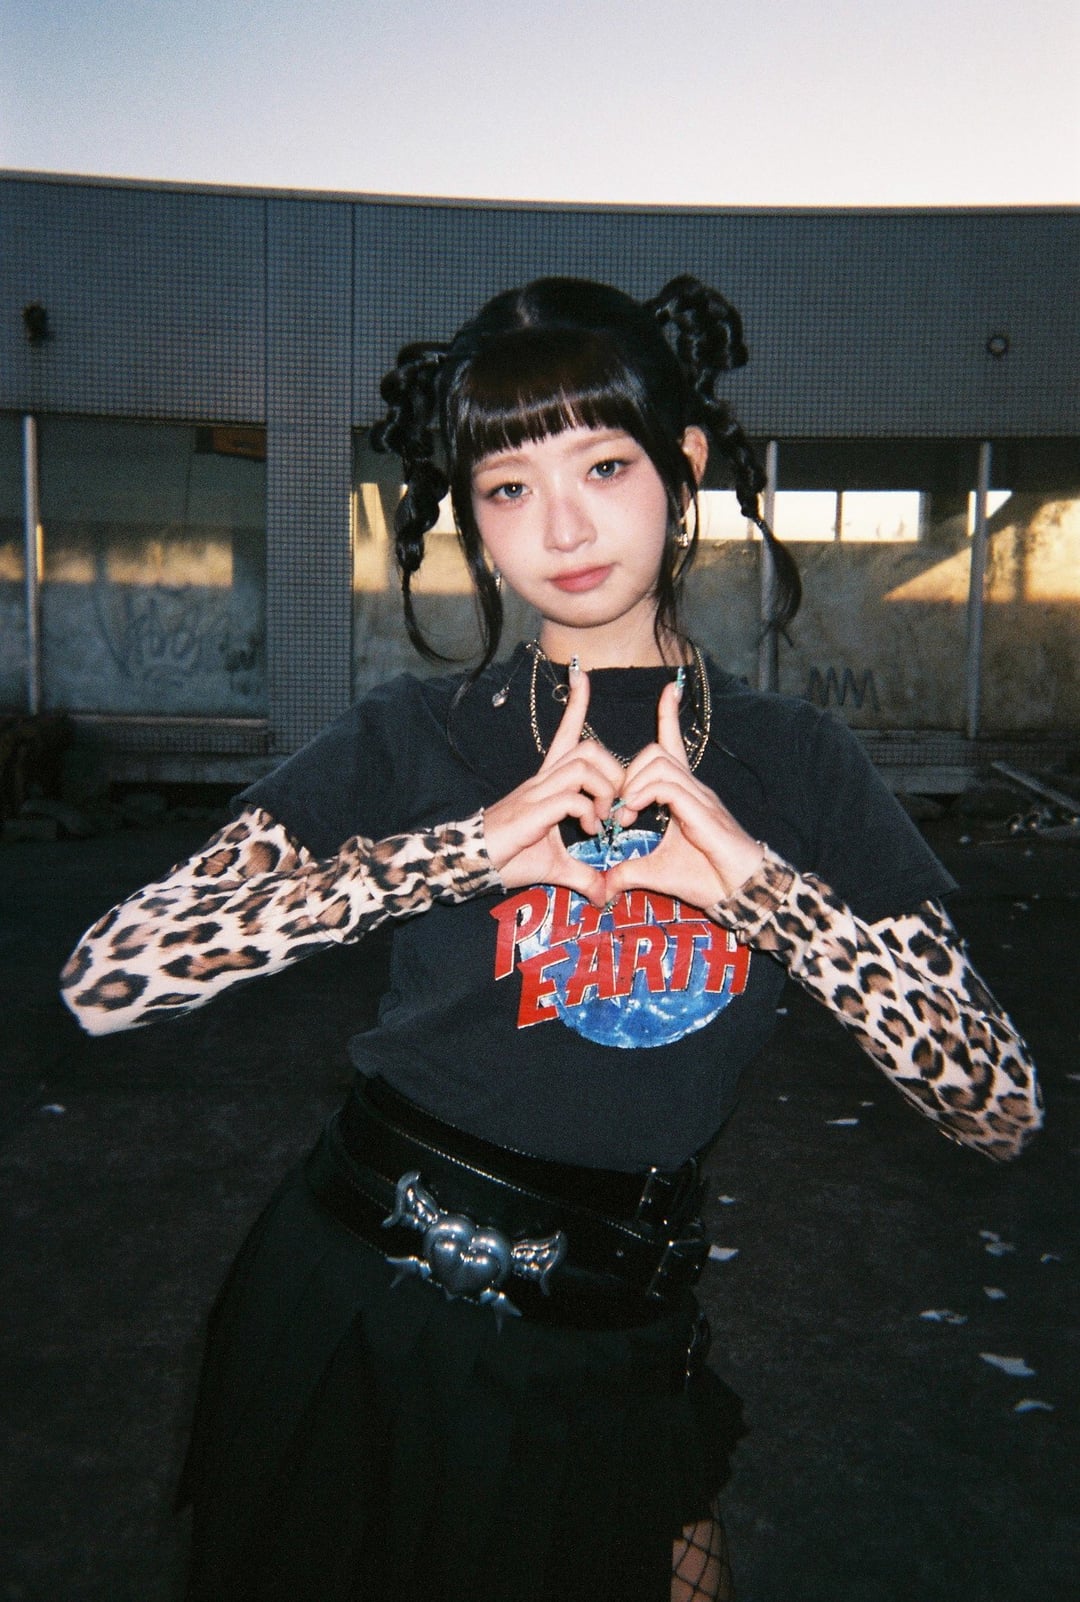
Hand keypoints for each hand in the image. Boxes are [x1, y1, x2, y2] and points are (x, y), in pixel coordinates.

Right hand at [483, 670, 628, 902]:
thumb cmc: (510, 857)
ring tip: (604, 819)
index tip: (582, 676)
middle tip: (618, 803)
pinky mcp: (534, 809)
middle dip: (614, 769)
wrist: (472, 863)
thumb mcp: (555, 866)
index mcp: (548, 783)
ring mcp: (538, 792)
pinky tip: (589, 830)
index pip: (565, 735)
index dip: (576, 705)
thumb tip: (603, 894)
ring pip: (583, 765)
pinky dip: (589, 811)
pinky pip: (571, 796)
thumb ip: (582, 875)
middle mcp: (544, 780)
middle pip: (588, 748)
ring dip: (604, 789)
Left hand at [602, 681, 764, 909]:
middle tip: (618, 809)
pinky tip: (635, 813)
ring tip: (625, 815)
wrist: (741, 892)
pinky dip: (645, 793)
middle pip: (656, 751)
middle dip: (628, 772)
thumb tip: (604, 884)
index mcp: (683, 796)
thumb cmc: (706, 879)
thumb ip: (628, 872)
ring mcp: (700, 797)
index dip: (670, 715)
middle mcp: (693, 789)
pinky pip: (669, 785)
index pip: (673, 746)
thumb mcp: (656, 873)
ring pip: (660, 763)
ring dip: (633, 785)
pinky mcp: (704, 811)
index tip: (669, 688)